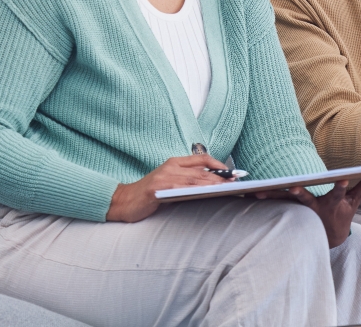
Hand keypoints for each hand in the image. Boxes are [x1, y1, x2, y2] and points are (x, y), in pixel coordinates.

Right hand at [106, 154, 229, 222]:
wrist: (124, 201)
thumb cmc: (149, 194)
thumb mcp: (169, 181)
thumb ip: (186, 179)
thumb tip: (212, 184)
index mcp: (174, 162)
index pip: (202, 159)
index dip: (219, 165)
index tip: (233, 173)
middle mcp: (170, 166)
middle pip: (201, 170)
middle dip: (221, 176)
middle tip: (236, 182)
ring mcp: (163, 177)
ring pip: (194, 179)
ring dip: (212, 184)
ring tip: (227, 188)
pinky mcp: (158, 189)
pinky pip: (180, 188)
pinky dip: (195, 190)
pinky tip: (206, 194)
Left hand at [253, 177, 360, 247]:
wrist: (328, 239)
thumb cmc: (341, 216)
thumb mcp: (354, 202)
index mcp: (332, 203)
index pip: (338, 192)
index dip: (340, 186)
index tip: (342, 179)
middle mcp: (315, 207)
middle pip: (306, 198)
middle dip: (299, 192)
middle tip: (292, 186)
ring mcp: (300, 210)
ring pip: (285, 201)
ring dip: (272, 197)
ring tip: (258, 193)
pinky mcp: (289, 210)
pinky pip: (275, 203)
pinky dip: (264, 199)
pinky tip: (249, 195)